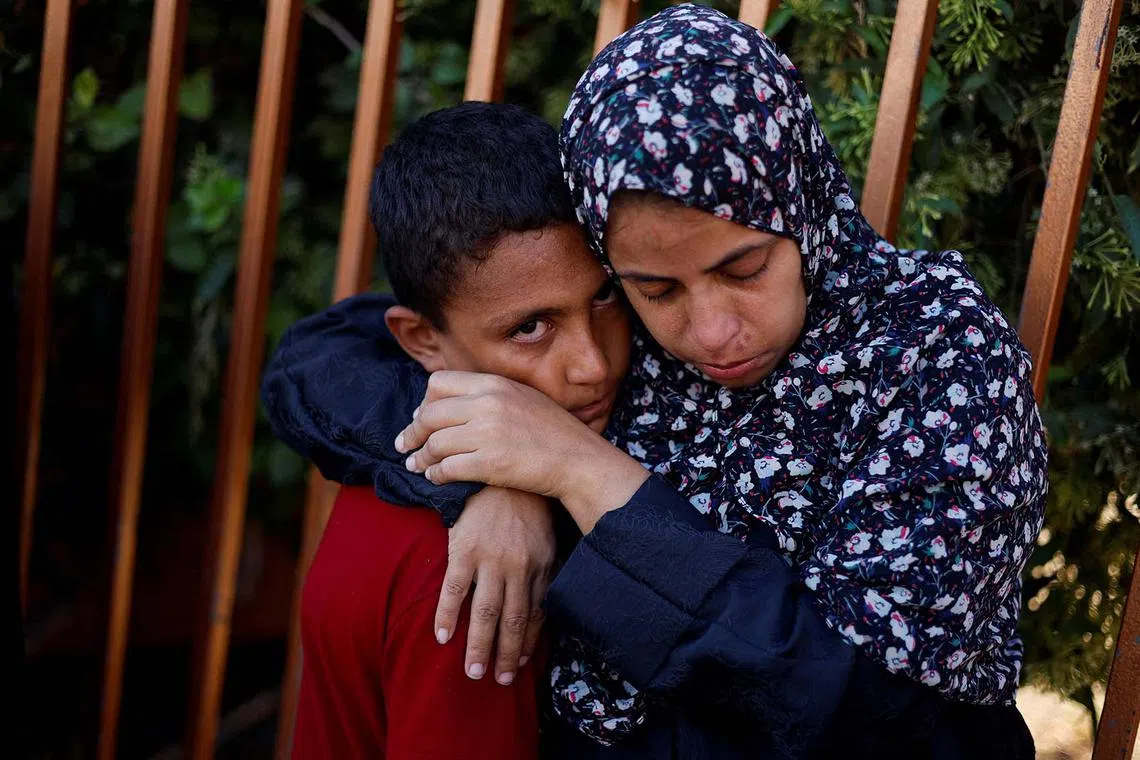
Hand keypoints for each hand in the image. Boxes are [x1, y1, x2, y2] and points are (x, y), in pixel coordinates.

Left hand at [396, 371, 648, 531]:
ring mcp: (488, 433)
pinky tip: (437, 478)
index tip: (422, 417)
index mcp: (495, 384)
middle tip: (405, 445)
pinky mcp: (489, 463)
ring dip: (422, 457)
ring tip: (417, 465)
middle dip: (413, 432)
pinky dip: (436, 474)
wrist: (580, 461)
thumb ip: (491, 395)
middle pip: (430, 414)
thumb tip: (454, 402)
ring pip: (435, 443)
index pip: (439, 384)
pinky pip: (447, 468)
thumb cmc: (554, 433)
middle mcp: (488, 404)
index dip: (425, 402)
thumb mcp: (523, 397)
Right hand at [437, 486, 554, 685]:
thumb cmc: (525, 509)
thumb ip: (543, 571)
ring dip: (479, 646)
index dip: (527, 643)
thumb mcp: (545, 540)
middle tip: (497, 680)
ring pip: (485, 613)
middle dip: (505, 655)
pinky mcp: (464, 551)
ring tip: (473, 671)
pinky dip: (448, 616)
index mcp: (540, 567)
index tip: (520, 664)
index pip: (535, 615)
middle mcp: (518, 568)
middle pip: (512, 621)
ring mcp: (490, 561)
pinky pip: (454, 590)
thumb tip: (542, 604)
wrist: (500, 476)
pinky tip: (442, 636)